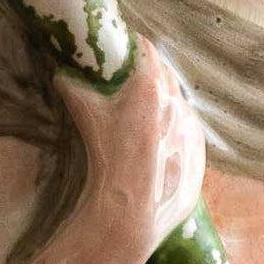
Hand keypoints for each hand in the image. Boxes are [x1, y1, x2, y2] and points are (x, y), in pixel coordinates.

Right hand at [56, 37, 204, 257]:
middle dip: (149, 76)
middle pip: (165, 77)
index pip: (147, 52)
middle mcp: (177, 105)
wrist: (131, 215)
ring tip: (142, 124)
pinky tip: (157, 151)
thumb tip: (64, 75)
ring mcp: (192, 132)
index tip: (125, 50)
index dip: (134, 48)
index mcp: (151, 89)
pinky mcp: (199, 158)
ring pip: (179, 108)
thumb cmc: (106, 163)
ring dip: (164, 108)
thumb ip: (75, 90)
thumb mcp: (87, 120)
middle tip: (129, 86)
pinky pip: (188, 138)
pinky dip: (175, 136)